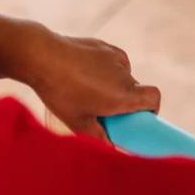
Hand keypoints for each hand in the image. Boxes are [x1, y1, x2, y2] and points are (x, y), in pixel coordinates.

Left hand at [27, 33, 161, 140]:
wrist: (41, 56)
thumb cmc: (60, 92)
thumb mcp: (78, 122)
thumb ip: (99, 137)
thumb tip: (112, 148)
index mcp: (122, 95)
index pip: (154, 98)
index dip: (152, 108)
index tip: (141, 116)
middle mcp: (123, 75)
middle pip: (137, 90)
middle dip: (127, 101)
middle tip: (107, 110)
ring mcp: (114, 58)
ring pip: (124, 76)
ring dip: (115, 85)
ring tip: (91, 90)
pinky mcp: (104, 46)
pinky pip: (114, 62)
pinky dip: (107, 70)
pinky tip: (88, 73)